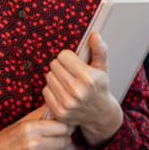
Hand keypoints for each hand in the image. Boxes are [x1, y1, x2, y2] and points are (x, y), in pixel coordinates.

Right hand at [0, 106, 70, 149]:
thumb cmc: (6, 139)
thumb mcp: (22, 122)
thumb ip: (41, 113)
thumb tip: (57, 107)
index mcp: (30, 128)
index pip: (62, 127)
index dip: (62, 127)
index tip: (59, 128)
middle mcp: (33, 145)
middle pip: (64, 141)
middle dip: (61, 139)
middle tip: (54, 139)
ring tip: (45, 149)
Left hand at [43, 32, 123, 147]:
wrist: (100, 114)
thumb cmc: (99, 88)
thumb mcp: (103, 68)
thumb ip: (99, 50)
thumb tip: (94, 35)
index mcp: (88, 78)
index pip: (63, 56)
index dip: (68, 57)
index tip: (74, 63)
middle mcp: (77, 91)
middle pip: (54, 65)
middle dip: (61, 66)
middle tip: (70, 73)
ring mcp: (67, 103)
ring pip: (49, 77)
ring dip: (56, 77)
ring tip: (67, 82)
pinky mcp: (59, 112)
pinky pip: (45, 91)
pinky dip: (52, 89)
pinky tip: (62, 92)